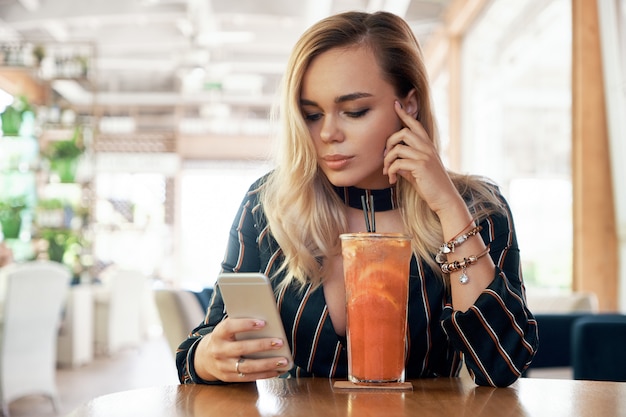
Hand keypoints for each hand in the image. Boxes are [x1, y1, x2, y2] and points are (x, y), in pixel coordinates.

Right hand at [194, 317, 289, 381]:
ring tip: (284, 360)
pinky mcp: (228, 377)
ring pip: (247, 366)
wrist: (205, 358)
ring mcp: (223, 366)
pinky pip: (249, 377)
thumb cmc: (225, 338)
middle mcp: (219, 350)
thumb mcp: (228, 329)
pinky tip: (278, 370)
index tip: (263, 322)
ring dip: (268, 364)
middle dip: (262, 345)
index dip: (246, 324)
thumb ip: (242, 325)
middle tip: (280, 342)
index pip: (230, 327)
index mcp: (218, 334)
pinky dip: (265, 374)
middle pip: (242, 348)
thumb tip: (269, 323)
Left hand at [383, 101, 462, 216]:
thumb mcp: (417, 170)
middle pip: (402, 132)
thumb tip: (393, 161)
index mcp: (428, 146)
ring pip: (397, 148)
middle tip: (385, 157)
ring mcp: (425, 156)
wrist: (444, 198)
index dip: (404, 114)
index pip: (415, 124)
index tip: (396, 105)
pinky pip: (397, 162)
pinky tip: (392, 179)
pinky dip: (390, 171)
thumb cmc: (430, 186)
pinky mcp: (420, 166)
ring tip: (386, 171)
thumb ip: (407, 162)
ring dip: (387, 160)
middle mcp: (427, 147)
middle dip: (389, 143)